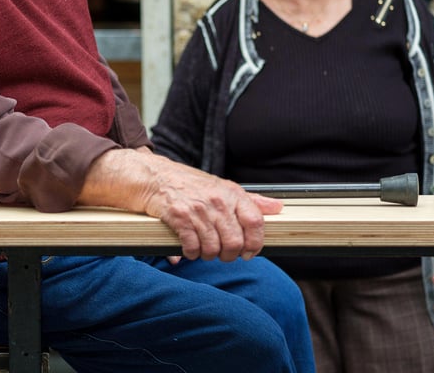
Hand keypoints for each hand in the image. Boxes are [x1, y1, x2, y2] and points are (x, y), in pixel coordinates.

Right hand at [144, 165, 283, 261]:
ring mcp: (199, 210)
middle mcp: (218, 201)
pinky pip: (192, 247)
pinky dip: (191, 254)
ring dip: (209, 256)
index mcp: (233, 194)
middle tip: (223, 254)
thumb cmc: (191, 184)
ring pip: (214, 248)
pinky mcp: (179, 218)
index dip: (255, 243)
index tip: (250, 252)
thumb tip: (277, 207)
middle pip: (235, 242)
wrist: (156, 177)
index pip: (255, 222)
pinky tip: (190, 248)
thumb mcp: (225, 188)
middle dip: (230, 255)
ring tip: (205, 250)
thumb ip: (252, 201)